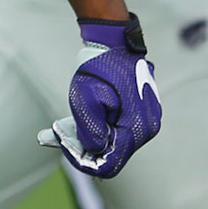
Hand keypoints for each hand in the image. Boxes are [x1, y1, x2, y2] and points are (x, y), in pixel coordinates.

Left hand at [39, 15, 161, 178]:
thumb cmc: (100, 67)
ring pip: (114, 144)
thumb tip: (92, 150)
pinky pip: (119, 131)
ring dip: (91, 137)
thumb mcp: (85, 98)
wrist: (115, 42)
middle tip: (60, 131)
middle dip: (84, 147)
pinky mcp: (142, 114)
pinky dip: (100, 128)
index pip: (109, 165)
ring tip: (65, 124)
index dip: (83, 161)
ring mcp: (147, 121)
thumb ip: (89, 130)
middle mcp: (147, 129)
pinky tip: (83, 117)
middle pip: (111, 156)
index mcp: (136, 129)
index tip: (65, 142)